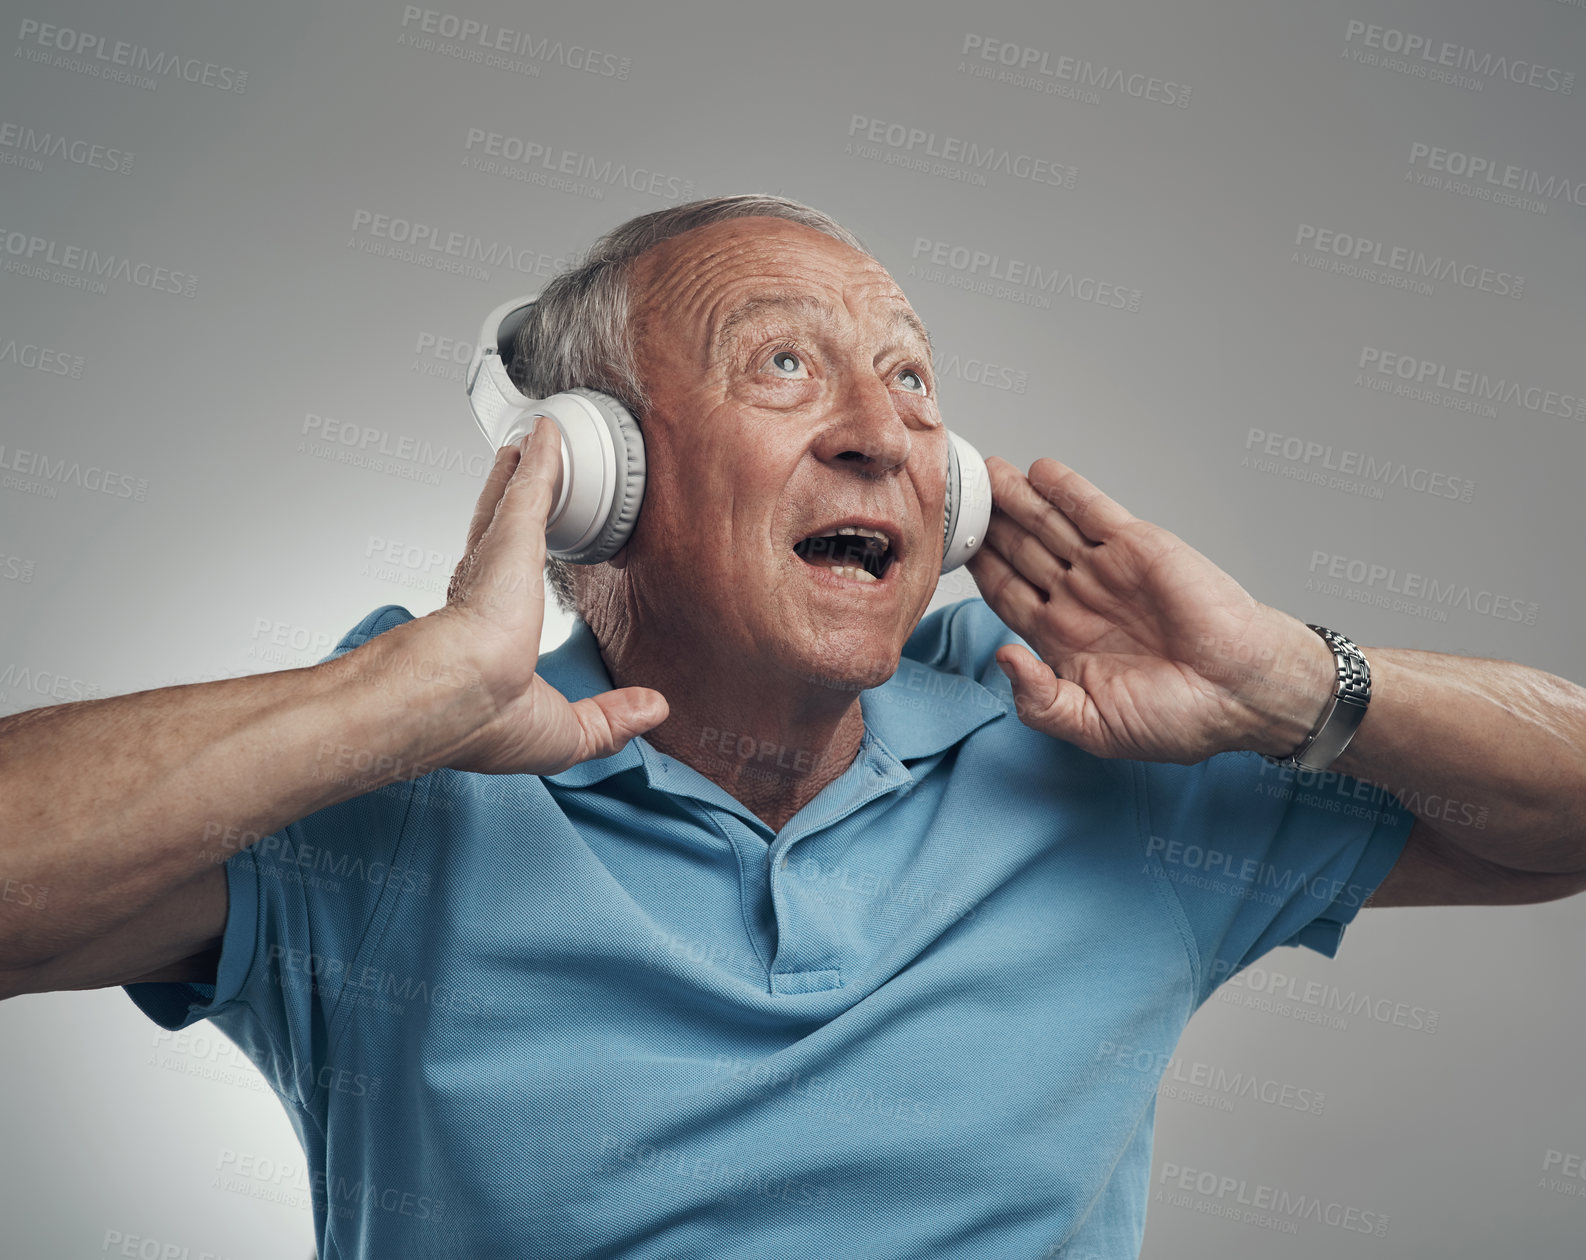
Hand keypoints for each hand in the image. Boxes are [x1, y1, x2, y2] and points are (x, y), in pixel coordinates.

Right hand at [425, 418, 667, 774]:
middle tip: (520, 472)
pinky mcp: (510, 533)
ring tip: (531, 443)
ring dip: (522, 469)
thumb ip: (610, 719)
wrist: (453, 698)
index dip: (501, 571)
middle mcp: (479, 590)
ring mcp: (492, 557)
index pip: (494, 592)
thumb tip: (656, 710)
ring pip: (511, 499)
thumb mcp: (565, 732)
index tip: (511, 561)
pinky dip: (541, 454)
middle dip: (508, 500)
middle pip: (497, 530)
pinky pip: (532, 481)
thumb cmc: (480, 722)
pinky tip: (549, 432)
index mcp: (481, 636)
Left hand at [965, 456, 1329, 763]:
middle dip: (989, 525)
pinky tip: (1037, 471)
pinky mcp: (1138, 547)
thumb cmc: (1177, 719)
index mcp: (1061, 639)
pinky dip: (1066, 489)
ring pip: (1049, 526)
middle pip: (1019, 551)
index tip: (945, 549)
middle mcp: (1078, 598)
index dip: (978, 571)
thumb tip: (1003, 660)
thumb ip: (1040, 701)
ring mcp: (1106, 569)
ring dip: (1017, 499)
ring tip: (986, 471)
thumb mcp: (1093, 727)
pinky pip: (1093, 511)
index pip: (1006, 594)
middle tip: (954, 495)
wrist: (1242, 694)